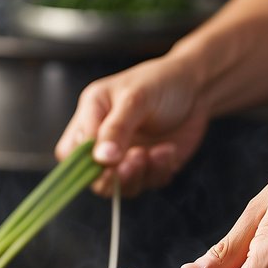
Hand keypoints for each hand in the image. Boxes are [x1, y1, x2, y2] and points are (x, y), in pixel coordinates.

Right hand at [54, 54, 209, 197]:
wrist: (197, 87)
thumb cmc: (161, 81)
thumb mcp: (136, 98)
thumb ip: (116, 128)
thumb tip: (101, 158)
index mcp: (91, 116)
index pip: (70, 152)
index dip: (83, 163)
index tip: (107, 159)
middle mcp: (105, 139)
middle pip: (92, 176)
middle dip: (113, 175)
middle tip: (135, 159)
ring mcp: (126, 156)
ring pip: (120, 186)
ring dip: (138, 175)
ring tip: (154, 153)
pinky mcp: (149, 167)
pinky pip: (148, 183)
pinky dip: (159, 171)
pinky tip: (169, 150)